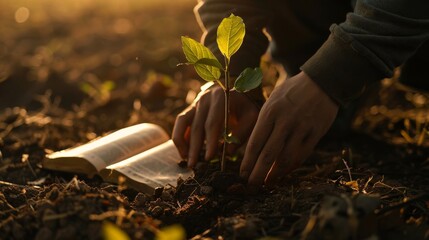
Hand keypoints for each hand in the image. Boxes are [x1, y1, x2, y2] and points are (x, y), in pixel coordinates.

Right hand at [172, 83, 259, 167]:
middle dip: (194, 147)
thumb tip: (227, 152)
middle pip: (197, 125)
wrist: (238, 93)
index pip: (213, 123)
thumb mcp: (251, 117)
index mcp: (221, 98)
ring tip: (185, 159)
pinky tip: (184, 152)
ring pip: (183, 122)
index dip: (210, 142)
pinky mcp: (190, 108)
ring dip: (182, 142)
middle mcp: (205, 98)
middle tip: (193, 165)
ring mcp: (196, 102)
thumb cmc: (246, 108)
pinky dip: (180, 137)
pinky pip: (181, 122)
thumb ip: (241, 133)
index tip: (209, 158)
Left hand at [240, 71, 338, 185]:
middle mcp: (284, 121)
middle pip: (267, 154)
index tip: (242, 174)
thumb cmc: (292, 91)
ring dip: (274, 174)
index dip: (247, 162)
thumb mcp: (272, 100)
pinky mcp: (316, 133)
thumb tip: (252, 149)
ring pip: (285, 159)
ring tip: (266, 183)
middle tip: (250, 186)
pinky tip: (283, 173)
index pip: (255, 143)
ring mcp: (301, 128)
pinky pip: (302, 155)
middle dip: (257, 174)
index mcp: (269, 112)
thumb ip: (264, 122)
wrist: (322, 81)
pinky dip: (291, 167)